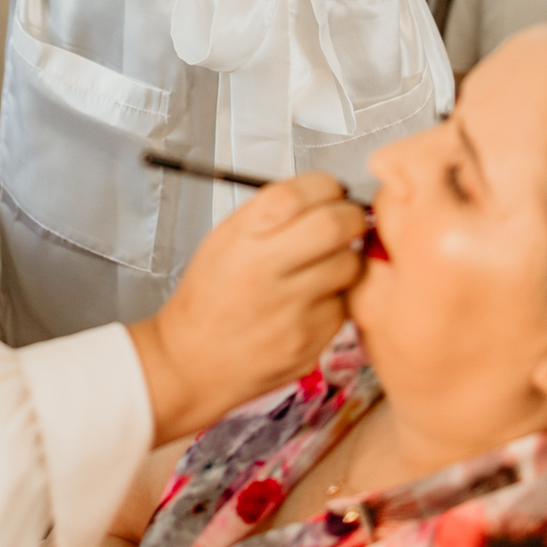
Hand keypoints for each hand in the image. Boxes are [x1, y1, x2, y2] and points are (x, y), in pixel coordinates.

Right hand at [128, 173, 364, 443]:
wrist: (194, 361)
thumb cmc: (210, 297)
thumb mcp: (223, 239)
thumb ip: (269, 214)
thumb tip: (322, 194)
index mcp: (241, 237)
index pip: (297, 193)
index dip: (325, 185)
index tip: (331, 190)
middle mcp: (265, 269)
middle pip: (335, 225)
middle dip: (352, 216)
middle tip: (350, 220)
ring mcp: (289, 309)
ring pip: (349, 266)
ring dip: (346, 259)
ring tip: (325, 265)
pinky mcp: (309, 341)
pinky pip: (343, 307)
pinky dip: (336, 299)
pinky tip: (312, 302)